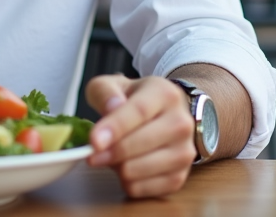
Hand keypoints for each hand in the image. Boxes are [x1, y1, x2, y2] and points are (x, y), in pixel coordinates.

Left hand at [85, 75, 195, 197]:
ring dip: (117, 167)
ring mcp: (184, 152)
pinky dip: (126, 183)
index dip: (115, 128)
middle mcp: (181, 123)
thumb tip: (111, 109)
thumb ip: (106, 93)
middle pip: (141, 143)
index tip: (95, 141)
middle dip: (110, 152)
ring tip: (113, 155)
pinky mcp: (180, 177)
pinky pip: (143, 190)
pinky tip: (124, 168)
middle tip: (91, 153)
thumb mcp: (115, 85)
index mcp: (164, 95)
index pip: (139, 112)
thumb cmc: (136, 100)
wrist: (166, 114)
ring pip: (140, 170)